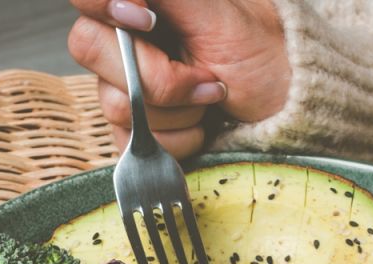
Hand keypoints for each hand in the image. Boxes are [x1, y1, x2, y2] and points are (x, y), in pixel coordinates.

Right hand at [68, 0, 289, 157]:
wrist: (284, 106)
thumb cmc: (260, 51)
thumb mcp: (217, 12)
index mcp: (139, 3)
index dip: (103, 4)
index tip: (146, 18)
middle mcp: (123, 40)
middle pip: (88, 48)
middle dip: (158, 74)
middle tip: (205, 77)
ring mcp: (124, 86)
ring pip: (115, 104)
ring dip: (178, 111)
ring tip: (212, 99)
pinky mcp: (133, 129)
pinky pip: (130, 141)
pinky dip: (177, 140)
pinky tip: (203, 125)